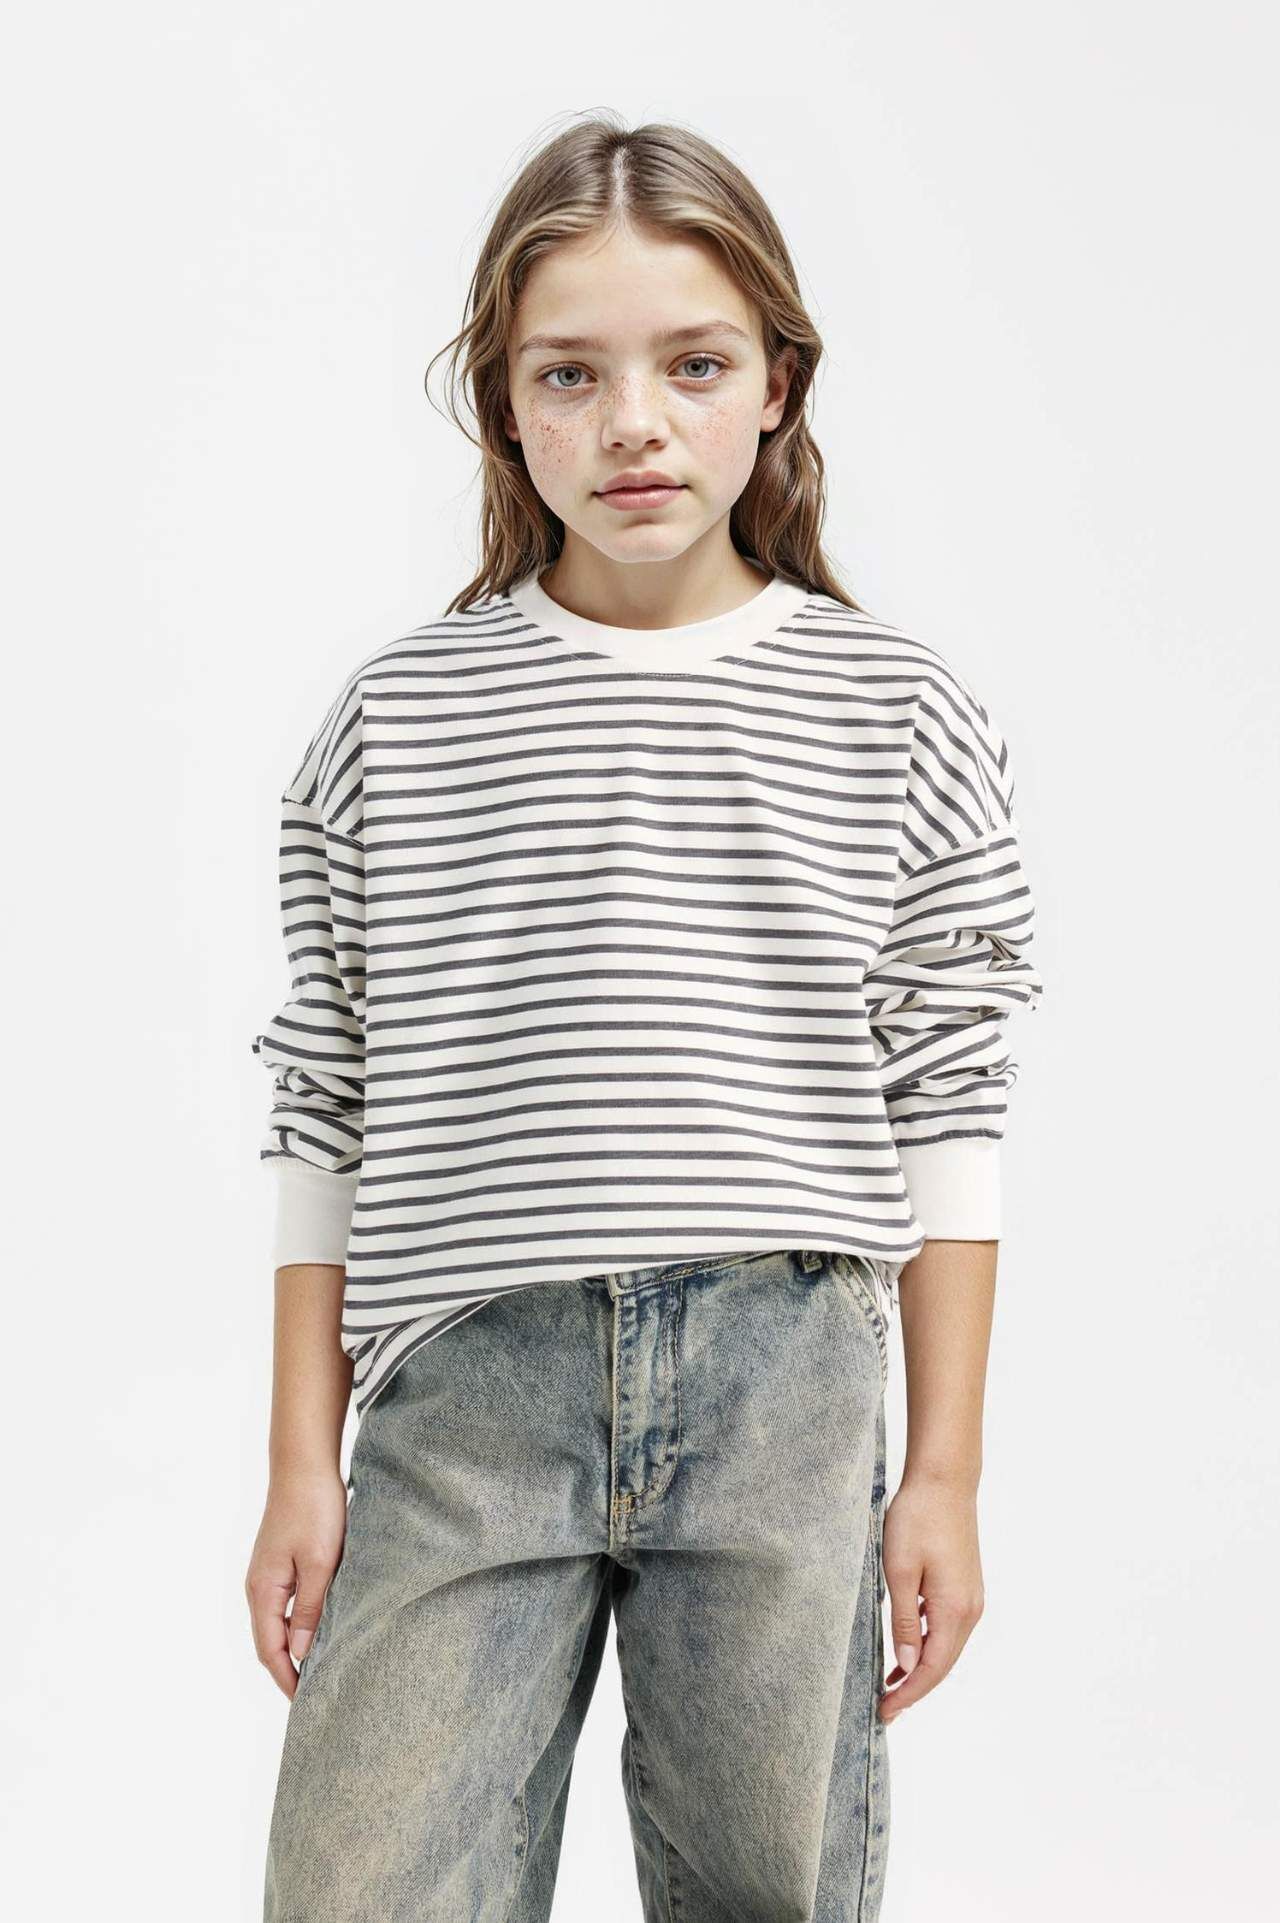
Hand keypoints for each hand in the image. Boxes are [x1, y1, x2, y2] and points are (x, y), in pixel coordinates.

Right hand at [245, 1467, 348, 1699]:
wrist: (304, 1465)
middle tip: (317, 1694)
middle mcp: (259, 1587)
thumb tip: (302, 1654)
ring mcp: (267, 1575)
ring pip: (277, 1624)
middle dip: (289, 1671)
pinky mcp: (280, 1563)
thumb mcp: (321, 1562)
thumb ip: (311, 1609)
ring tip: (321, 1669)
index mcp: (264, 1591)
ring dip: (295, 1648)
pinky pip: (285, 1605)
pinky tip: (319, 1629)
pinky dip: (298, 1625)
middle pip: (270, 1642)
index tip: (306, 1704)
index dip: (287, 1679)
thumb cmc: (314, 1509)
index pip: (270, 1650)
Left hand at [878, 1472, 984, 1722]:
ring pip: (946, 1648)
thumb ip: (903, 1620)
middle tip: (884, 1709)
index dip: (909, 1695)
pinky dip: (927, 1646)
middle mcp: (970, 1609)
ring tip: (890, 1687)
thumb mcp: (899, 1570)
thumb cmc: (916, 1519)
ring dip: (920, 1669)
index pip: (932, 1669)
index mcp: (954, 1609)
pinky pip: (947, 1628)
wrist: (944, 1482)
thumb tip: (908, 1665)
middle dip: (915, 1689)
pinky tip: (906, 1651)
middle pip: (943, 1664)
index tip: (885, 1712)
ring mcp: (972, 1598)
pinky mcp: (966, 1587)